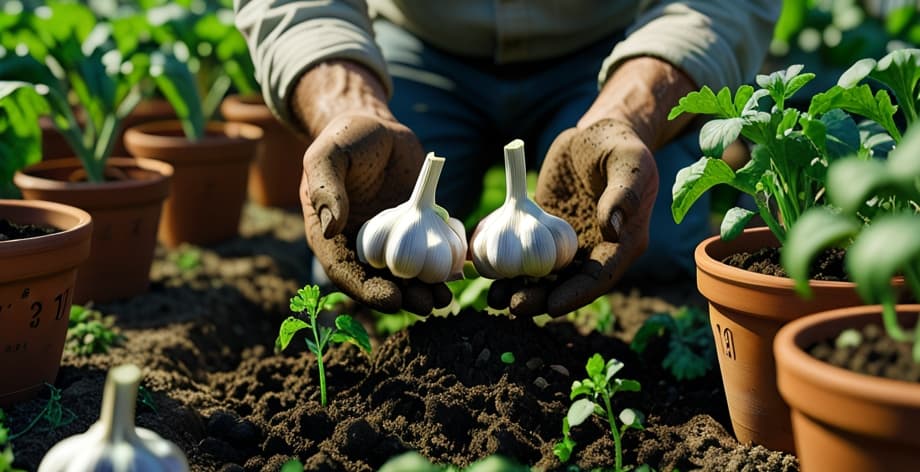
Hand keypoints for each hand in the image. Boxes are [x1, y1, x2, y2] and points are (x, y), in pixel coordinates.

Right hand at [295, 62, 451, 313]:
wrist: (377, 128)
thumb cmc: (346, 138)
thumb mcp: (329, 156)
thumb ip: (326, 188)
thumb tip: (331, 228)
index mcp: (330, 234)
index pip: (345, 272)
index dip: (367, 290)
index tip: (391, 299)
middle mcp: (358, 244)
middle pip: (378, 281)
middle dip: (402, 297)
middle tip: (426, 305)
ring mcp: (387, 240)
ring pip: (404, 273)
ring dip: (423, 289)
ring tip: (444, 298)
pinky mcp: (414, 229)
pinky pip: (427, 252)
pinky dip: (440, 265)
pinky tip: (458, 273)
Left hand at [489, 57, 694, 316]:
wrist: (596, 134)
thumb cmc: (618, 146)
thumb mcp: (628, 164)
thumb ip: (624, 195)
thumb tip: (613, 228)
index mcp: (623, 241)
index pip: (600, 277)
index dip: (576, 294)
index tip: (553, 306)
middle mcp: (596, 250)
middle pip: (568, 285)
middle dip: (542, 298)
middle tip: (514, 306)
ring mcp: (570, 244)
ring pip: (546, 275)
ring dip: (522, 287)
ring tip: (495, 297)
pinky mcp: (547, 232)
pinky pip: (528, 253)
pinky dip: (510, 264)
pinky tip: (487, 271)